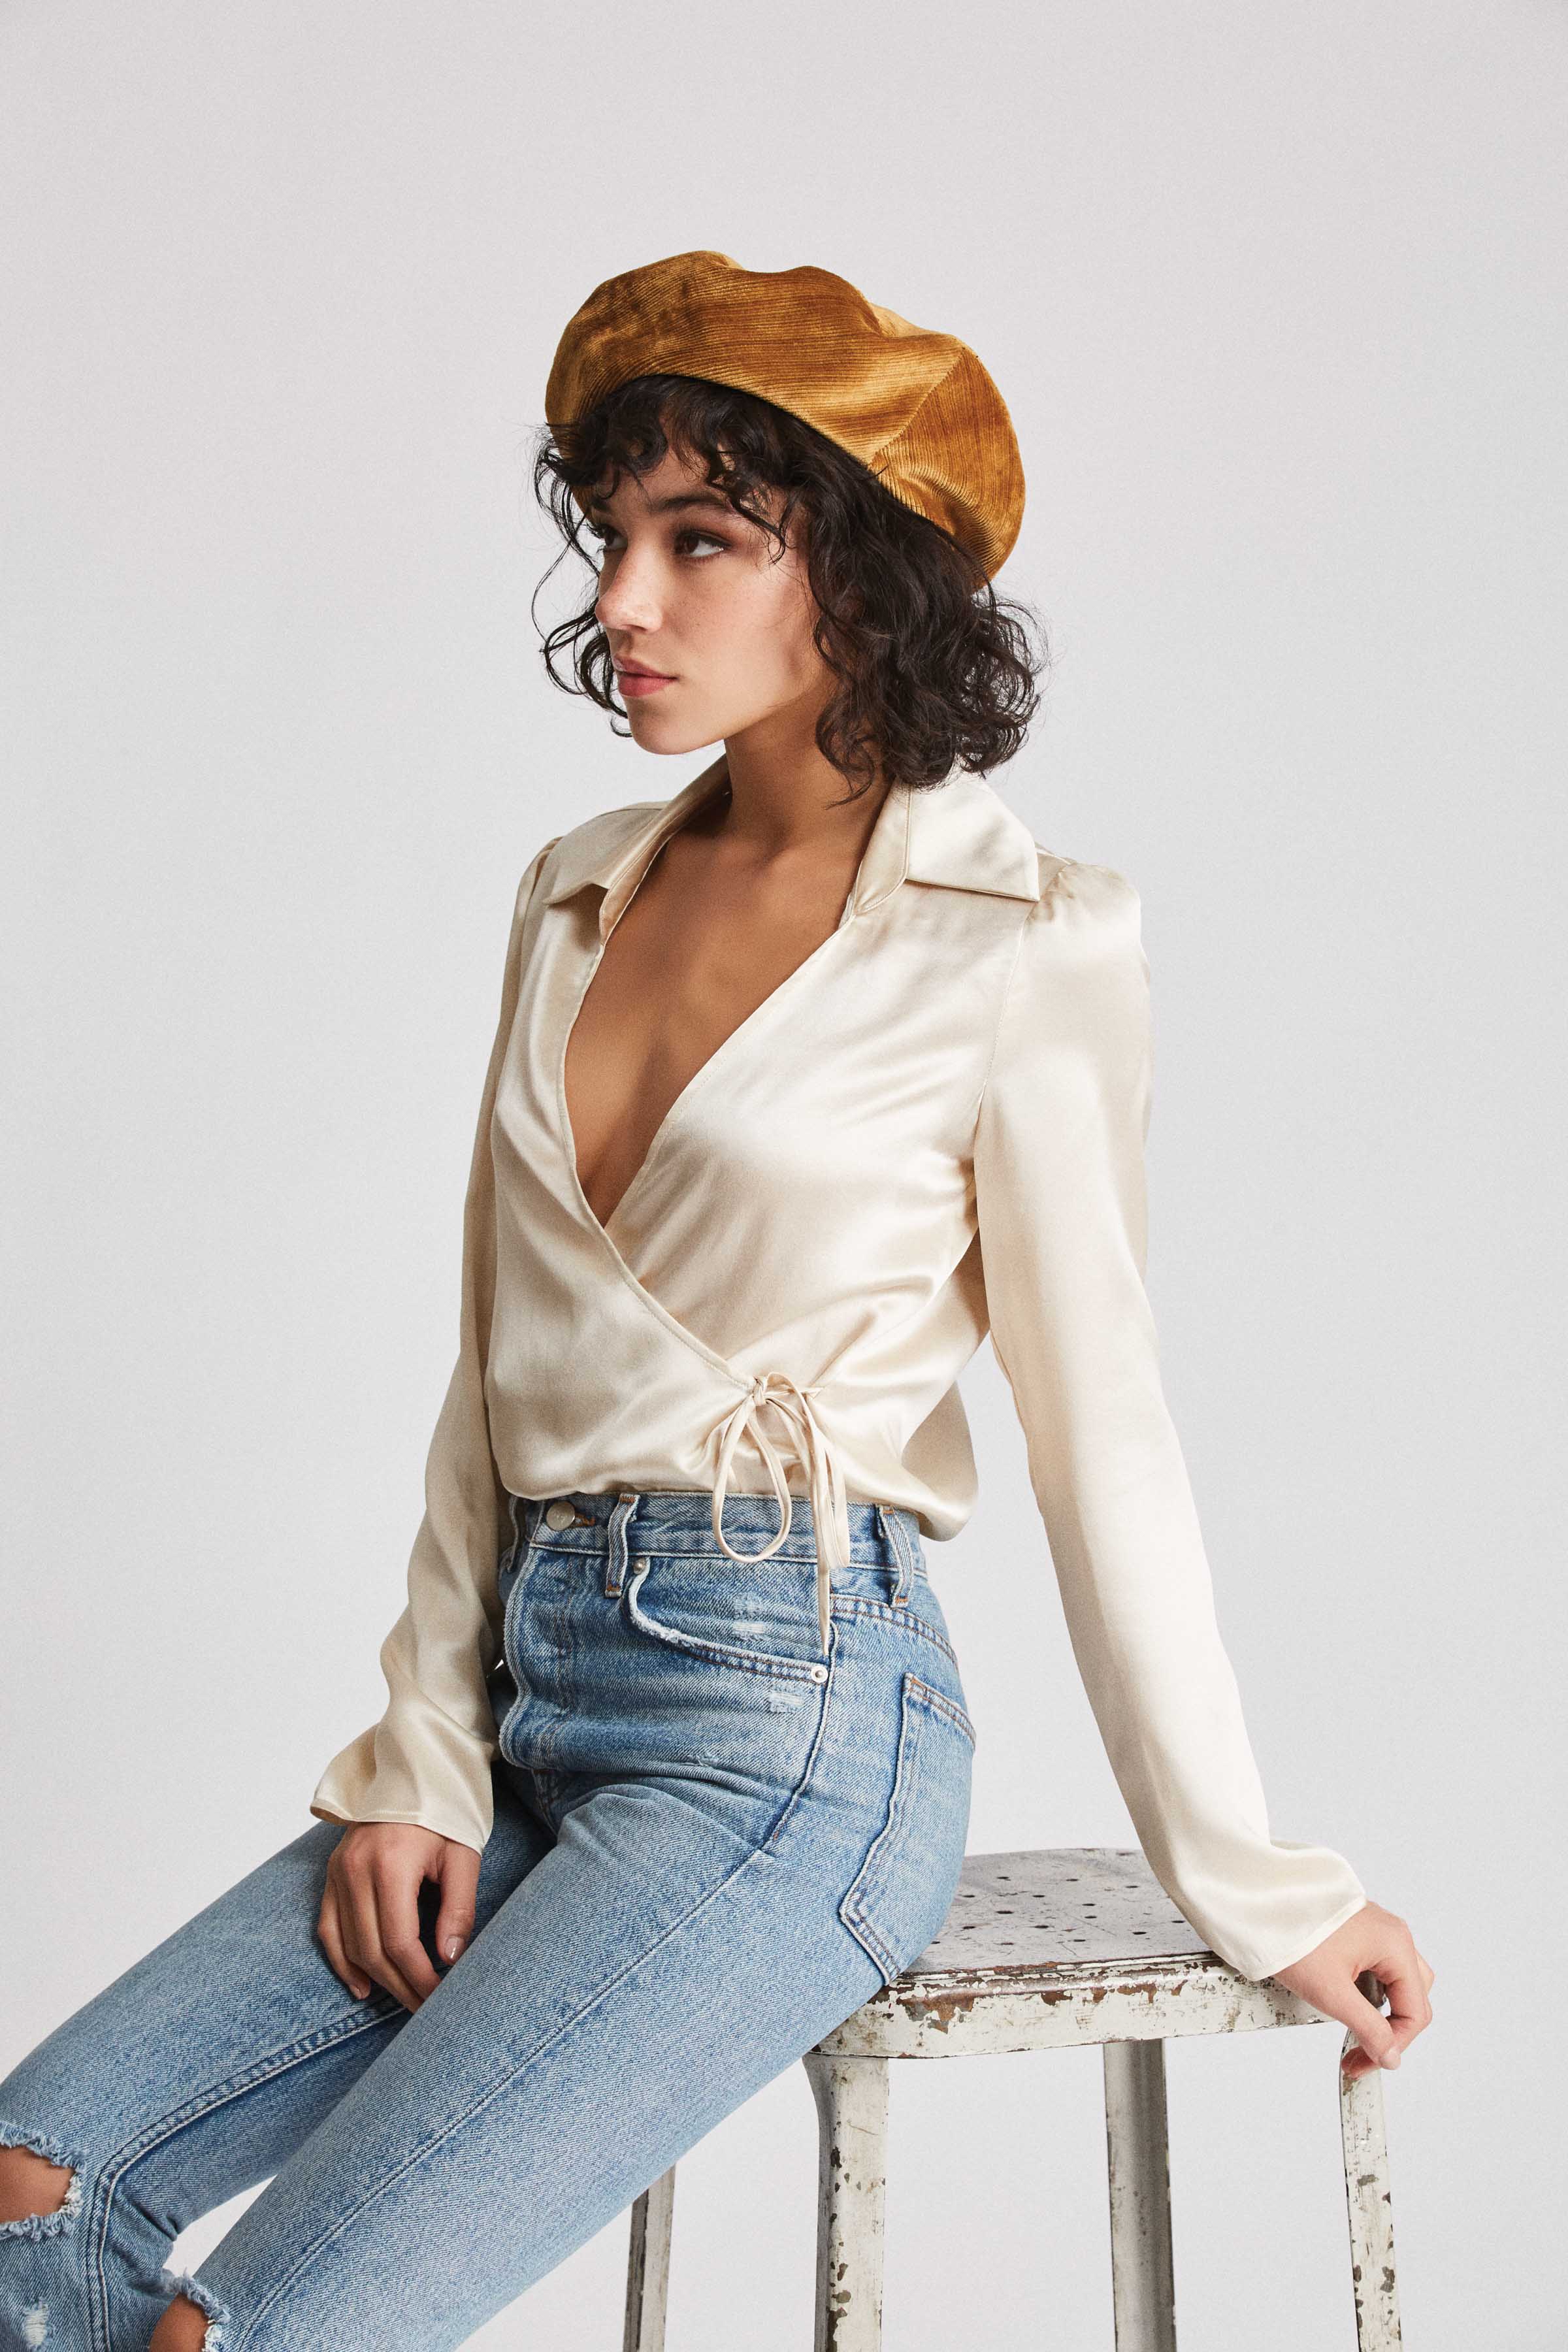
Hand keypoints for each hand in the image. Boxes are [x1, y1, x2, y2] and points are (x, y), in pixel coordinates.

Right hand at [316, 1823, 480, 2013]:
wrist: (413, 1774)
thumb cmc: (443, 1814)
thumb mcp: (463, 1856)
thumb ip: (458, 1907)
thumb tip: (449, 1958)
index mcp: (390, 1865)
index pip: (400, 1941)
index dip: (419, 1977)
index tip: (439, 1998)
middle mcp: (355, 1871)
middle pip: (372, 1949)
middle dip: (400, 1986)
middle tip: (424, 2009)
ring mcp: (337, 1873)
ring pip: (348, 1944)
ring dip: (373, 1979)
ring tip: (401, 2001)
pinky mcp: (330, 1874)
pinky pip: (327, 1928)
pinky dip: (341, 1961)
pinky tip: (361, 1986)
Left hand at [1271, 1899, 1433, 2079]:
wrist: (1259, 1902)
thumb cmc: (1293, 1937)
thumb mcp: (1332, 1992)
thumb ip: (1368, 2028)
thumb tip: (1391, 2056)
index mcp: (1396, 1945)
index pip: (1416, 2011)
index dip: (1394, 2045)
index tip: (1366, 2062)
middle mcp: (1392, 1934)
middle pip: (1413, 1995)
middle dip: (1391, 2029)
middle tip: (1363, 2050)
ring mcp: (1376, 1929)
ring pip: (1396, 1982)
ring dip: (1381, 2011)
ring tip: (1353, 2027)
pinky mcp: (1358, 1930)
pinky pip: (1378, 1968)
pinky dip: (1368, 1991)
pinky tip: (1346, 2001)